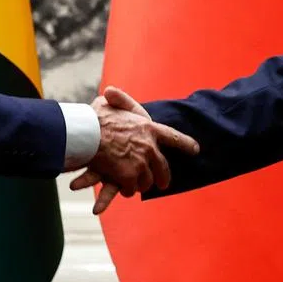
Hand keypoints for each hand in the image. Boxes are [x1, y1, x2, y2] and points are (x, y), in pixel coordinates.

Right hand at [69, 86, 195, 214]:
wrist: (86, 134)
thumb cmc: (95, 117)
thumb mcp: (108, 101)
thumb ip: (116, 99)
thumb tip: (110, 91)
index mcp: (148, 127)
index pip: (173, 136)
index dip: (185, 144)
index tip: (196, 149)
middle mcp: (149, 146)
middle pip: (163, 167)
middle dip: (163, 177)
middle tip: (162, 184)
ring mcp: (140, 163)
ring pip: (147, 181)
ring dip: (141, 184)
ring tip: (135, 187)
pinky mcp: (129, 177)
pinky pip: (131, 189)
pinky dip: (127, 190)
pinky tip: (123, 189)